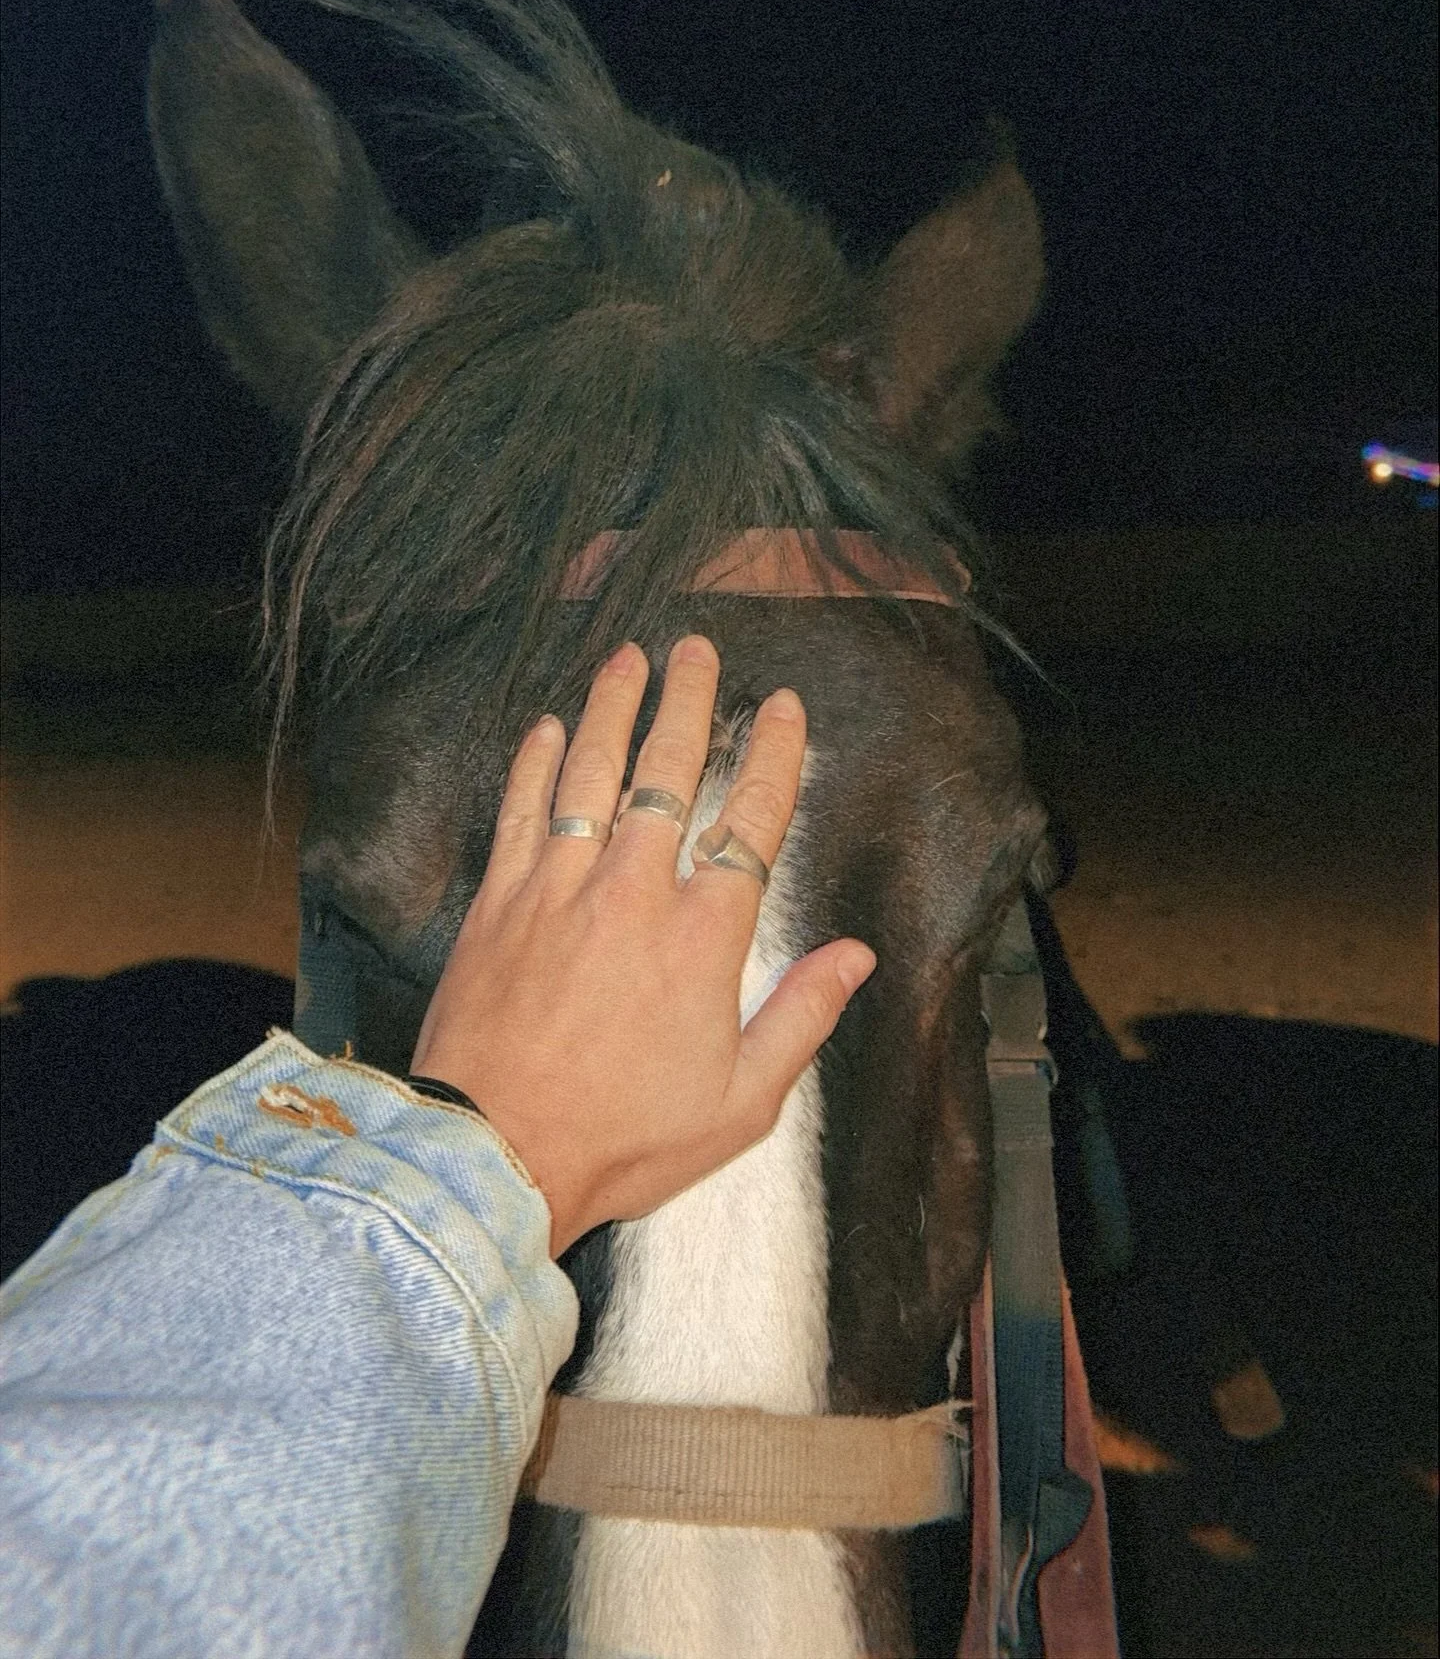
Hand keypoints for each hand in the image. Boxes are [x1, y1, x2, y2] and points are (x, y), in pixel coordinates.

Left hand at [409, 635, 874, 1255]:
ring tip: (627, 658)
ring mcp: (559, 890)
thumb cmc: (621, 1140)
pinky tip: (546, 728)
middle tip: (695, 649)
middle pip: (666, 772)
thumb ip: (801, 1017)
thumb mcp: (741, 1103)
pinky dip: (535, 764)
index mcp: (703, 938)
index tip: (781, 709)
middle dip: (687, 702)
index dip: (771, 756)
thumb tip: (855, 956)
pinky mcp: (499, 904)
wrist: (494, 1154)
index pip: (750, 821)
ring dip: (612, 709)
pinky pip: (520, 812)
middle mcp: (633, 893)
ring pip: (591, 774)